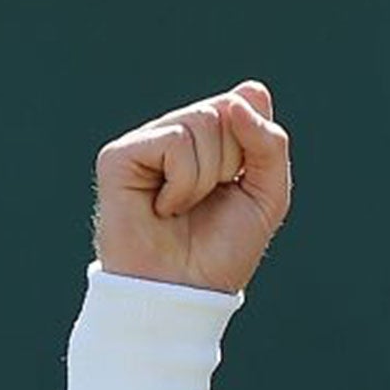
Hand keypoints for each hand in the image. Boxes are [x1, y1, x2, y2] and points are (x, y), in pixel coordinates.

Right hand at [92, 80, 291, 293]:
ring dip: (206, 177)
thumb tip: (244, 95)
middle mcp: (176, 132)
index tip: (239, 186)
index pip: (245, 101)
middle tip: (208, 201)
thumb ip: (270, 142)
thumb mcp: (269, 194)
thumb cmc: (223, 249)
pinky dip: (182, 183)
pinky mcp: (119, 156)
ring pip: (201, 122)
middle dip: (231, 163)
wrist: (184, 293)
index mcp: (210, 136)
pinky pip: (173, 141)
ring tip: (183, 207)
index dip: (254, 146)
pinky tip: (163, 208)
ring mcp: (145, 142)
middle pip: (224, 109)